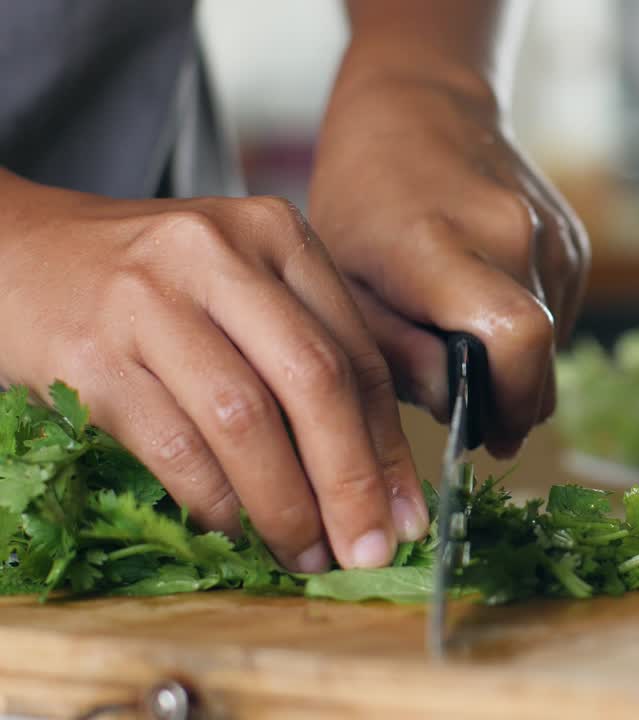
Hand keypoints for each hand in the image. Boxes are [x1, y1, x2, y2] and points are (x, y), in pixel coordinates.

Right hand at [0, 171, 427, 571]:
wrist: (19, 252)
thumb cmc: (154, 284)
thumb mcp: (244, 286)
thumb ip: (314, 354)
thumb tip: (386, 479)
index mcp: (275, 234)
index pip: (356, 353)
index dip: (389, 446)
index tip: (407, 512)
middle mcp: (217, 256)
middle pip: (314, 383)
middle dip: (351, 481)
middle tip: (369, 549)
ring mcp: (148, 301)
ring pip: (245, 421)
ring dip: (284, 504)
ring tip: (305, 553)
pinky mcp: (89, 354)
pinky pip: (173, 447)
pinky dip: (213, 500)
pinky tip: (234, 529)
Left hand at [308, 67, 588, 457]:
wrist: (419, 107)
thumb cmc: (363, 198)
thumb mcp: (341, 282)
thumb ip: (394, 354)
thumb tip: (456, 408)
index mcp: (439, 244)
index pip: (516, 338)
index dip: (511, 401)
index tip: (488, 435)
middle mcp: (510, 233)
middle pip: (542, 353)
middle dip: (512, 398)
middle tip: (470, 407)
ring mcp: (551, 233)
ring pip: (554, 340)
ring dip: (517, 363)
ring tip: (462, 340)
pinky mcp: (572, 238)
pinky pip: (560, 312)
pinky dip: (528, 332)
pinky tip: (485, 309)